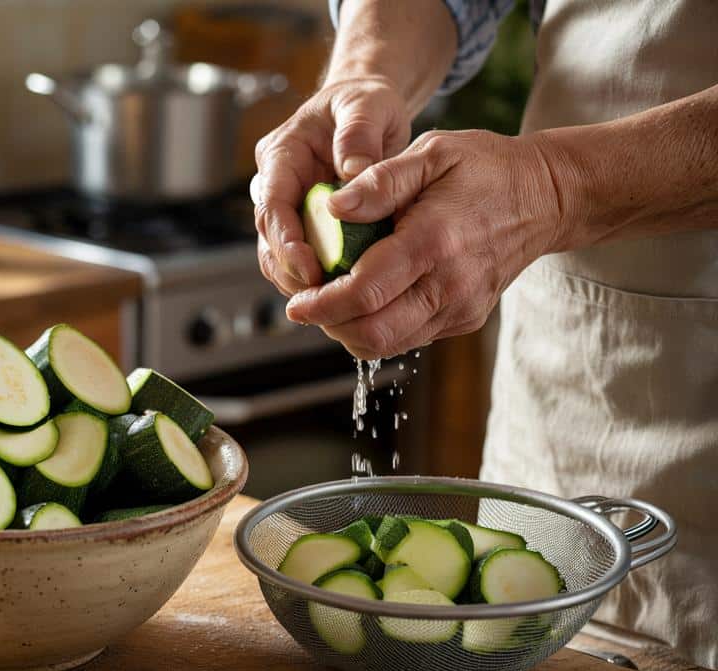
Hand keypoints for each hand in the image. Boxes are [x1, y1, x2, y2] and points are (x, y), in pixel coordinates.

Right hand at [253, 75, 412, 295]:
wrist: (367, 112)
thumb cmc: (363, 104)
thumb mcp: (367, 105)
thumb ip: (358, 133)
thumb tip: (351, 171)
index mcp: (282, 154)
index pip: (272, 202)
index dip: (285, 240)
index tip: (308, 266)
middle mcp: (276, 183)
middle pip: (269, 236)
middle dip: (289, 269)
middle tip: (319, 295)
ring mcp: (288, 205)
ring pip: (277, 253)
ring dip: (297, 279)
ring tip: (327, 302)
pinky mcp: (304, 223)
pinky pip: (300, 256)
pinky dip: (313, 277)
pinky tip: (336, 293)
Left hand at [284, 129, 568, 358]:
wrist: (547, 198)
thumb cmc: (485, 169)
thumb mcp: (432, 153)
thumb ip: (380, 180)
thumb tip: (332, 207)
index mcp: (435, 242)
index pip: (365, 293)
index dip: (322, 305)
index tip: (296, 303)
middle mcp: (450, 285)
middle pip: (373, 333)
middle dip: (329, 324)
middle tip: (306, 303)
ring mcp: (460, 308)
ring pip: (388, 344)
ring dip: (349, 330)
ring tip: (329, 301)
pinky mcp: (464, 319)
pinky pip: (408, 337)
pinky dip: (376, 327)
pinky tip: (362, 299)